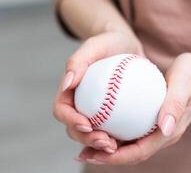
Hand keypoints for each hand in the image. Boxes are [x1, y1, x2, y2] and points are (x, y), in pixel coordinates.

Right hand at [53, 29, 143, 157]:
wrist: (127, 47)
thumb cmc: (110, 43)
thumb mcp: (96, 44)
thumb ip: (78, 61)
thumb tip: (66, 84)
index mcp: (69, 91)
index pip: (62, 110)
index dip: (70, 121)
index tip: (87, 125)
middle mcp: (79, 104)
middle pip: (74, 128)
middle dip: (86, 140)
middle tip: (106, 142)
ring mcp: (94, 111)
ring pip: (91, 134)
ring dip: (100, 145)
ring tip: (116, 147)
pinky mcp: (110, 115)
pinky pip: (110, 130)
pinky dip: (116, 139)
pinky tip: (129, 142)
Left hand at [77, 53, 190, 164]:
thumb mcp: (184, 83)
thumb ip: (175, 105)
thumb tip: (164, 129)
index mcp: (170, 131)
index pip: (141, 151)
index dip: (117, 157)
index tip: (95, 154)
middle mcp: (163, 134)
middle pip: (133, 152)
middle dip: (108, 157)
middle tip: (83, 153)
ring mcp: (159, 128)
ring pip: (131, 144)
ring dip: (109, 147)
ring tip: (86, 144)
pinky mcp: (154, 119)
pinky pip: (133, 131)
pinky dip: (116, 132)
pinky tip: (100, 124)